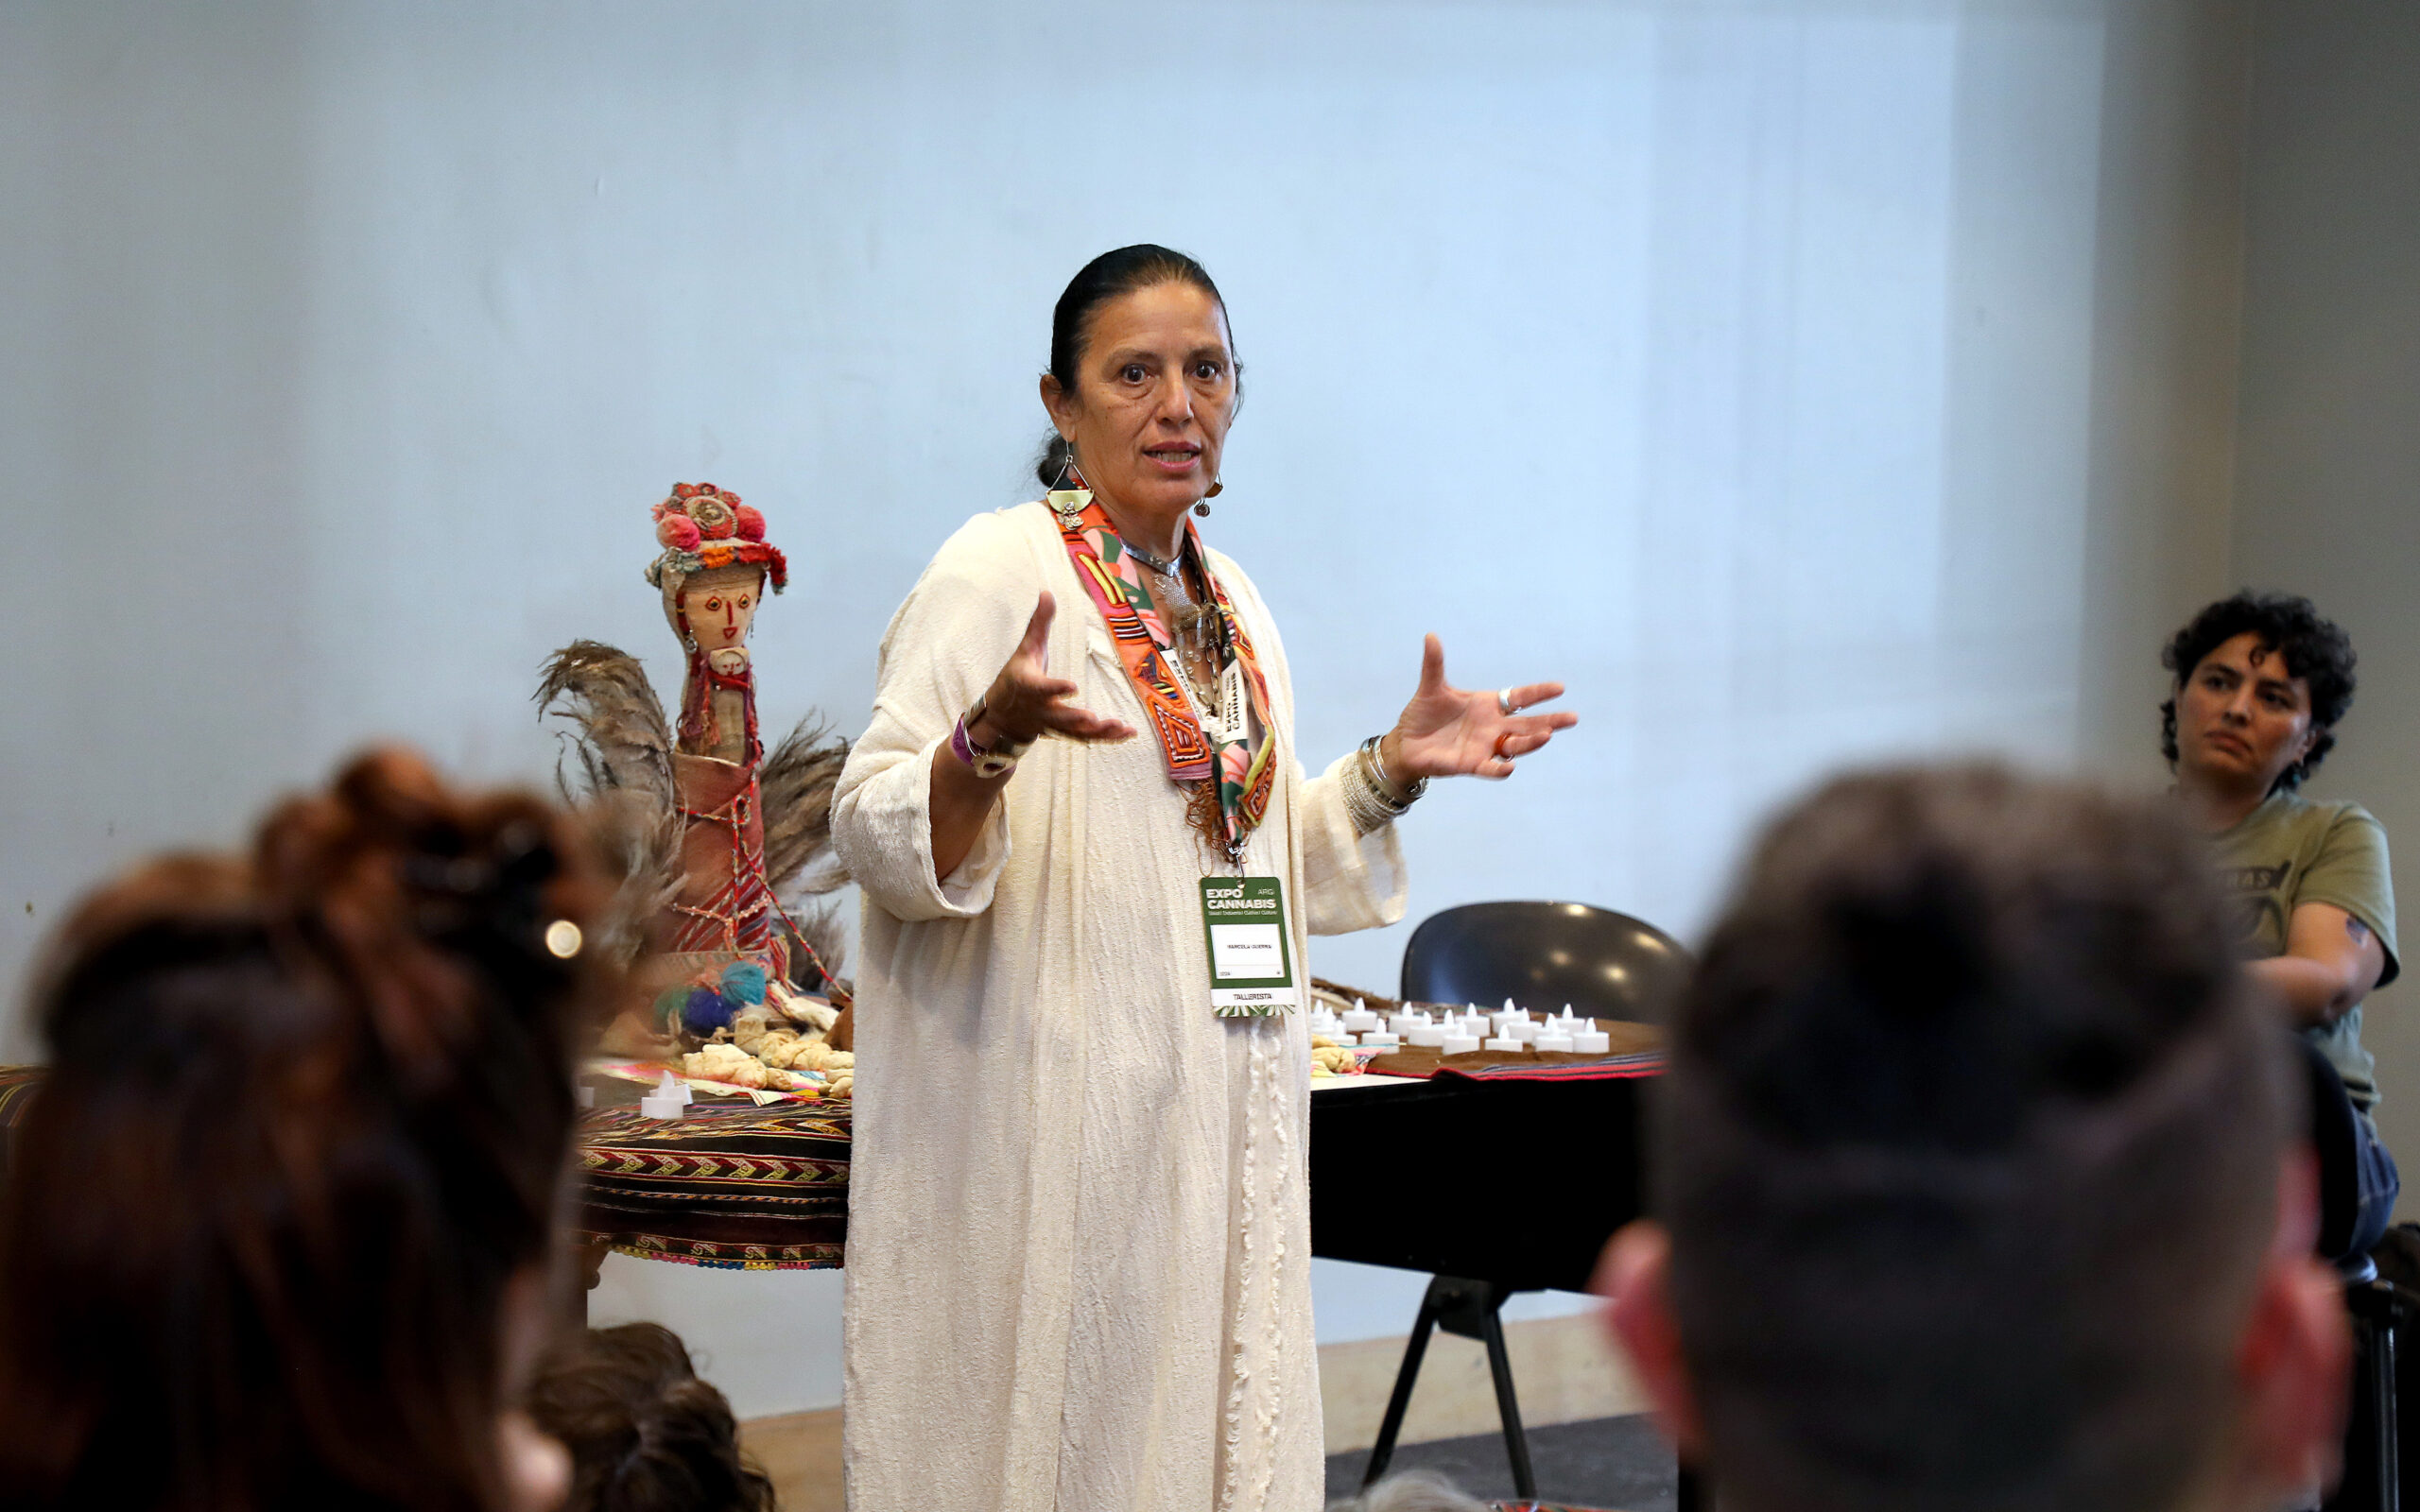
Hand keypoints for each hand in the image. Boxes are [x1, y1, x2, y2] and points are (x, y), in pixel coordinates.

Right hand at [972, 592, 1134, 746]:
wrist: (1001, 716)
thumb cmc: (1016, 677)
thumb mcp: (1025, 649)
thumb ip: (1039, 624)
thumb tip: (1047, 592)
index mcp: (1028, 686)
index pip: (1041, 688)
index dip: (1055, 688)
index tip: (1072, 687)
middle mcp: (1040, 709)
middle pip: (1060, 717)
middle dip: (1077, 719)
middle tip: (1094, 719)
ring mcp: (1052, 725)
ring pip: (1076, 732)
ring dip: (1099, 732)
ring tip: (1122, 728)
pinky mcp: (1063, 733)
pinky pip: (1085, 738)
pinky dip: (1106, 738)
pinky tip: (1127, 733)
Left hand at [1384, 634, 1574, 781]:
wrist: (1406, 743)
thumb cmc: (1423, 714)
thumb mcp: (1431, 687)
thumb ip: (1434, 664)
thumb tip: (1430, 636)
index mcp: (1488, 705)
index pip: (1520, 698)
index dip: (1539, 693)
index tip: (1560, 687)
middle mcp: (1493, 727)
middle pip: (1528, 724)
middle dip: (1551, 721)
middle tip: (1573, 718)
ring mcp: (1485, 747)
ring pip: (1516, 745)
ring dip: (1531, 742)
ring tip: (1546, 735)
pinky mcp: (1472, 764)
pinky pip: (1491, 768)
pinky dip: (1500, 768)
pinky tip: (1510, 766)